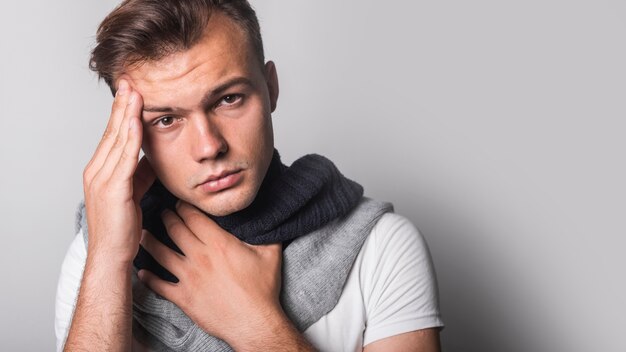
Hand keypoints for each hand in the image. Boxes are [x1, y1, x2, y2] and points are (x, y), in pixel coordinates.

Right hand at [82, 79, 154, 263]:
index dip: (121, 112)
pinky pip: (124, 159)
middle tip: (129, 80)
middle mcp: (97, 171)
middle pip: (112, 131)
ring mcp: (102, 179)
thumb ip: (140, 173)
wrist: (111, 255)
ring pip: (117, 140)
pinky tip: (136, 122)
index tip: (130, 91)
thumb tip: (152, 158)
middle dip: (122, 105)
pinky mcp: (113, 190)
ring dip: (126, 114)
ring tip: (134, 92)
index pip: (112, 135)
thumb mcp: (133, 193)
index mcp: (100, 170)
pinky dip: (130, 138)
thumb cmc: (122, 228)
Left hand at [137, 201, 285, 347]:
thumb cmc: (263, 289)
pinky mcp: (184, 297)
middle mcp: (200, 257)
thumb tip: (265, 219)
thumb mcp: (269, 253)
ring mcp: (189, 277)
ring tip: (143, 234)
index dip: (184, 206)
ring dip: (150, 242)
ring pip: (161, 254)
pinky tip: (142, 272)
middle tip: (162, 212)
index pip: (193, 216)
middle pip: (175, 230)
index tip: (180, 202)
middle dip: (167, 217)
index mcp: (219, 243)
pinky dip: (148, 278)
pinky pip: (160, 285)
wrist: (254, 322)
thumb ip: (265, 232)